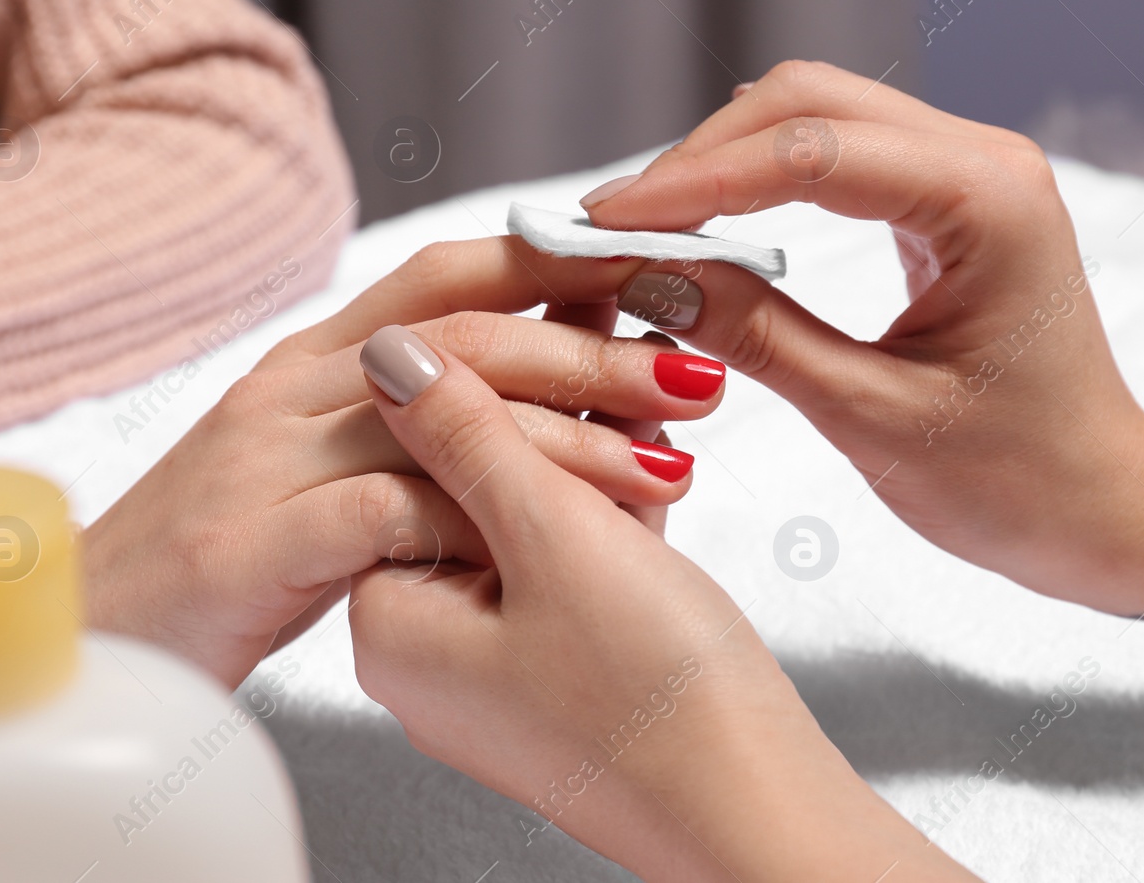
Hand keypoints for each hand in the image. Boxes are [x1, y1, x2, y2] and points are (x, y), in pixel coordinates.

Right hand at [81, 239, 728, 687]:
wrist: (93, 635)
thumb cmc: (236, 551)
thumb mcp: (331, 464)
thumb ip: (421, 420)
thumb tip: (552, 392)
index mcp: (319, 354)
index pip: (453, 274)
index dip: (563, 262)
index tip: (664, 275)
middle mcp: (294, 383)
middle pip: (467, 335)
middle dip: (595, 350)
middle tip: (699, 376)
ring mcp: (266, 455)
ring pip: (440, 414)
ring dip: (567, 437)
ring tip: (667, 462)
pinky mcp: (248, 539)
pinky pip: (384, 514)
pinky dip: (473, 522)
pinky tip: (547, 544)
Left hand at [348, 326, 975, 881]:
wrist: (756, 817)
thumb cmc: (655, 700)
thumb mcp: (551, 536)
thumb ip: (466, 433)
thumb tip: (387, 355)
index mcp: (394, 624)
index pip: (412, 464)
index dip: (491, 388)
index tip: (554, 327)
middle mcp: (431, 654)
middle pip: (473, 489)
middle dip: (552, 413)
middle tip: (616, 339)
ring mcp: (498, 672)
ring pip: (531, 523)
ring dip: (592, 453)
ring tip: (654, 376)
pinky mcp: (561, 679)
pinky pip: (569, 571)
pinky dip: (613, 515)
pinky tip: (659, 456)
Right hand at [582, 60, 1143, 612]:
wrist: (1105, 508)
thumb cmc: (1016, 481)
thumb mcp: (869, 416)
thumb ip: (756, 335)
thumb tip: (649, 275)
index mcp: (987, 200)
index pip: (809, 151)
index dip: (694, 181)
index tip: (605, 222)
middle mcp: (985, 159)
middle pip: (807, 101)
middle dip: (700, 156)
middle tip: (613, 224)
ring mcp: (970, 171)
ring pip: (816, 117)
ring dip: (725, 161)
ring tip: (647, 225)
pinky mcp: (949, 201)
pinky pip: (839, 157)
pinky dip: (763, 179)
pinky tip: (712, 223)